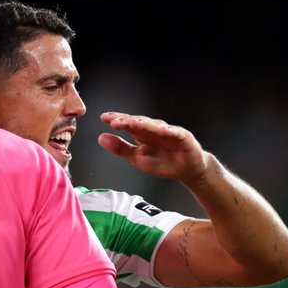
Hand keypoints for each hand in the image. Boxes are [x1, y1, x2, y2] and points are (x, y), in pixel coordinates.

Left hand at [97, 112, 211, 184]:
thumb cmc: (163, 162)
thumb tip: (101, 137)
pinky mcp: (183, 137)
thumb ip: (120, 148)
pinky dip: (168, 131)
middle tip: (114, 121)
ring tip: (134, 123)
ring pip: (155, 125)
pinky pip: (175, 133)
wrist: (187, 170)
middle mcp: (153, 129)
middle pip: (139, 122)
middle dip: (127, 121)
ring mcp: (168, 132)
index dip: (116, 120)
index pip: (127, 124)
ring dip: (145, 123)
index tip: (103, 118)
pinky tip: (161, 130)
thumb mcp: (137, 158)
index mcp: (141, 133)